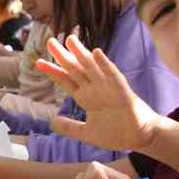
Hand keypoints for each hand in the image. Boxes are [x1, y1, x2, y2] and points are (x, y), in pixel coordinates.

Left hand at [37, 34, 162, 152]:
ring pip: (92, 67)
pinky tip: (97, 53)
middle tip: (49, 42)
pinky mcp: (122, 91)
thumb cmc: (116, 134)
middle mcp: (95, 89)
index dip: (53, 71)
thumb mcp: (87, 133)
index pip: (66, 81)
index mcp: (86, 97)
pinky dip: (105, 64)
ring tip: (70, 39)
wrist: (139, 138)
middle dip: (62, 56)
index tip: (38, 63)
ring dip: (81, 53)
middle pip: (75, 69)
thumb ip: (70, 128)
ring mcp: (108, 88)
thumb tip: (52, 122)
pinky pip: (113, 75)